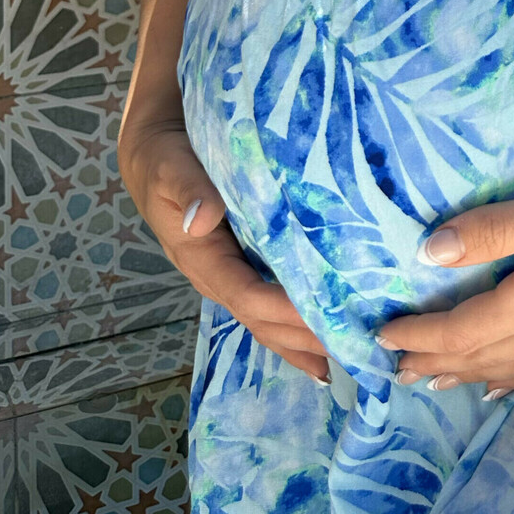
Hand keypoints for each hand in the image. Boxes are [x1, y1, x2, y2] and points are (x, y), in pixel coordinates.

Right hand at [118, 115, 330, 385]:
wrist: (157, 156)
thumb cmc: (167, 163)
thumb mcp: (173, 170)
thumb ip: (190, 191)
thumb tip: (203, 220)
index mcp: (204, 261)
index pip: (249, 296)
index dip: (287, 310)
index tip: (329, 315)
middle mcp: (220, 278)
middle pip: (264, 321)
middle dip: (306, 337)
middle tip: (355, 349)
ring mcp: (233, 276)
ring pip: (270, 322)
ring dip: (306, 342)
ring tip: (351, 357)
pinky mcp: (246, 266)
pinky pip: (271, 306)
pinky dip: (296, 330)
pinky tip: (324, 349)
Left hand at [375, 166, 513, 394]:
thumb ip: (496, 228)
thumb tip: (429, 251)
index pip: (462, 329)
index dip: (419, 335)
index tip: (381, 336)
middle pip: (481, 357)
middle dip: (434, 362)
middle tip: (391, 370)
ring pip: (512, 372)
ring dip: (468, 376)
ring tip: (434, 383)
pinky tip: (507, 385)